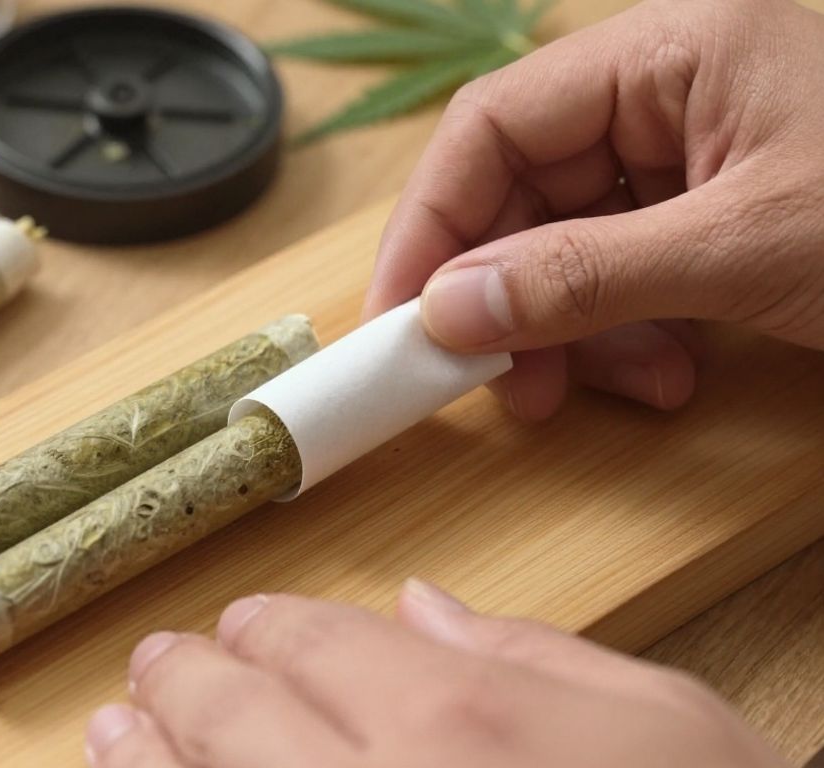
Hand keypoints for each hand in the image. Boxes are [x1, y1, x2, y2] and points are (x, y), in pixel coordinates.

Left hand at [85, 581, 785, 767]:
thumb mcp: (667, 726)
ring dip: (140, 756)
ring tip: (113, 729)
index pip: (313, 642)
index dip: (265, 627)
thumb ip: (532, 655)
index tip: (243, 625)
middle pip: (229, 716)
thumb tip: (424, 607)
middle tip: (154, 665)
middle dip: (183, 679)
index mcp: (454, 724)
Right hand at [365, 0, 823, 420]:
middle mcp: (667, 95)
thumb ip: (588, 276)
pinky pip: (629, 276)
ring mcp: (693, 157)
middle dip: (512, 300)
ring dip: (577, 334)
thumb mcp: (743, 248)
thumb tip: (447, 310)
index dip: (432, 224)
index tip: (399, 319)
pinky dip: (631, 336)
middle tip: (501, 384)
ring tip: (623, 392)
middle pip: (525, 194)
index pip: (496, 125)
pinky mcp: (716, 217)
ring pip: (572, 248)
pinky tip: (670, 375)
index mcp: (669, 53)